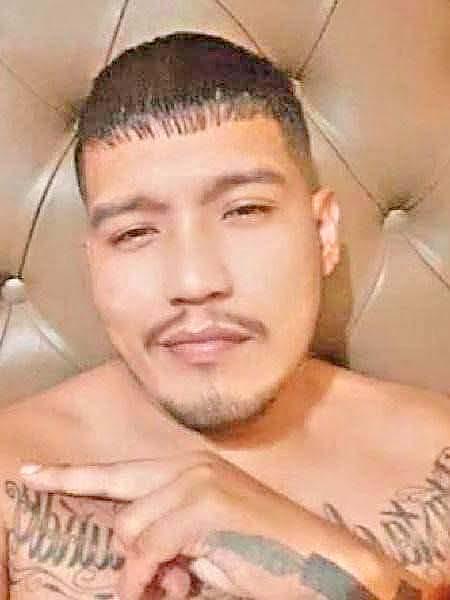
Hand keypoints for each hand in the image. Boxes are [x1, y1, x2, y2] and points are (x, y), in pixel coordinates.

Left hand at [20, 451, 306, 598]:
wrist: (320, 560)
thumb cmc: (263, 553)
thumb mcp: (204, 542)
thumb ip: (166, 536)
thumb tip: (136, 562)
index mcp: (188, 468)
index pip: (119, 471)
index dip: (70, 475)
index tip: (31, 472)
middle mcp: (188, 465)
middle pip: (122, 511)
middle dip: (134, 554)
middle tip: (166, 582)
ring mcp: (195, 480)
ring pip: (131, 533)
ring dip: (148, 572)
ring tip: (185, 582)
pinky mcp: (202, 505)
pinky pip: (147, 552)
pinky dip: (153, 581)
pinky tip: (184, 586)